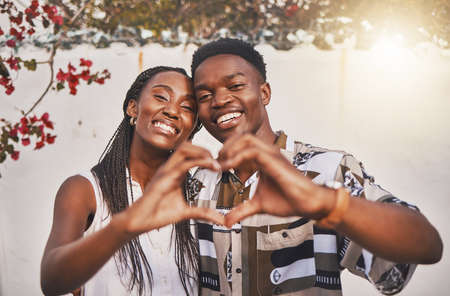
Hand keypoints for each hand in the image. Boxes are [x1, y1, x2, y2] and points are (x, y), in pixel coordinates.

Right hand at [119, 142, 224, 234]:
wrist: (140, 222)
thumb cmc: (157, 214)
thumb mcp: (186, 212)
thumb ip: (203, 213)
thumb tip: (221, 219)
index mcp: (175, 173)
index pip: (189, 153)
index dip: (204, 154)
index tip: (219, 163)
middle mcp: (170, 169)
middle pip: (186, 146)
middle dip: (204, 149)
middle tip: (218, 160)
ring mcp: (166, 172)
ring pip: (183, 149)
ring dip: (202, 152)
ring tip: (215, 162)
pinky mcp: (163, 179)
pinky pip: (182, 165)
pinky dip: (198, 162)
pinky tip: (209, 166)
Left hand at [218, 134, 333, 226]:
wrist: (308, 204)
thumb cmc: (289, 201)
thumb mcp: (258, 205)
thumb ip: (242, 210)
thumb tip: (227, 221)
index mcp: (263, 160)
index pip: (241, 145)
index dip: (226, 154)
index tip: (218, 168)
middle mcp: (267, 153)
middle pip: (241, 137)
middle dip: (226, 148)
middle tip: (217, 164)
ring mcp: (271, 154)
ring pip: (245, 139)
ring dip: (230, 150)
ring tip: (221, 165)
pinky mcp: (274, 160)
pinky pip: (252, 151)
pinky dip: (237, 158)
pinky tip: (230, 169)